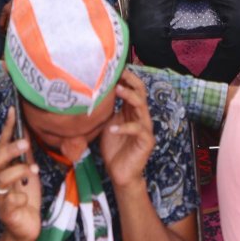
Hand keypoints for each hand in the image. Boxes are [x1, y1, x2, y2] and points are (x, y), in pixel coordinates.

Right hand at [0, 105, 42, 240]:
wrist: (25, 230)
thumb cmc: (26, 199)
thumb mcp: (28, 173)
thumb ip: (25, 155)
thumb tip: (27, 130)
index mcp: (4, 171)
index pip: (2, 146)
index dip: (6, 129)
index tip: (13, 111)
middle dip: (8, 150)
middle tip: (25, 143)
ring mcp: (1, 198)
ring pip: (1, 180)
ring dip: (18, 171)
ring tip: (33, 170)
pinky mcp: (7, 213)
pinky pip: (9, 203)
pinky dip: (18, 197)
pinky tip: (25, 198)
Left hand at [97, 70, 154, 189]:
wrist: (120, 172)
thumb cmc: (114, 148)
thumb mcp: (107, 124)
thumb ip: (106, 110)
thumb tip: (94, 93)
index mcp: (131, 111)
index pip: (133, 88)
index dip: (126, 77)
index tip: (113, 68)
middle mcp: (140, 116)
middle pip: (140, 92)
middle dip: (130, 81)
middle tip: (119, 73)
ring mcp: (145, 128)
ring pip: (141, 107)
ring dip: (130, 97)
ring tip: (118, 90)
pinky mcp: (146, 141)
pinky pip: (137, 129)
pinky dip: (124, 127)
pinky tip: (112, 128)